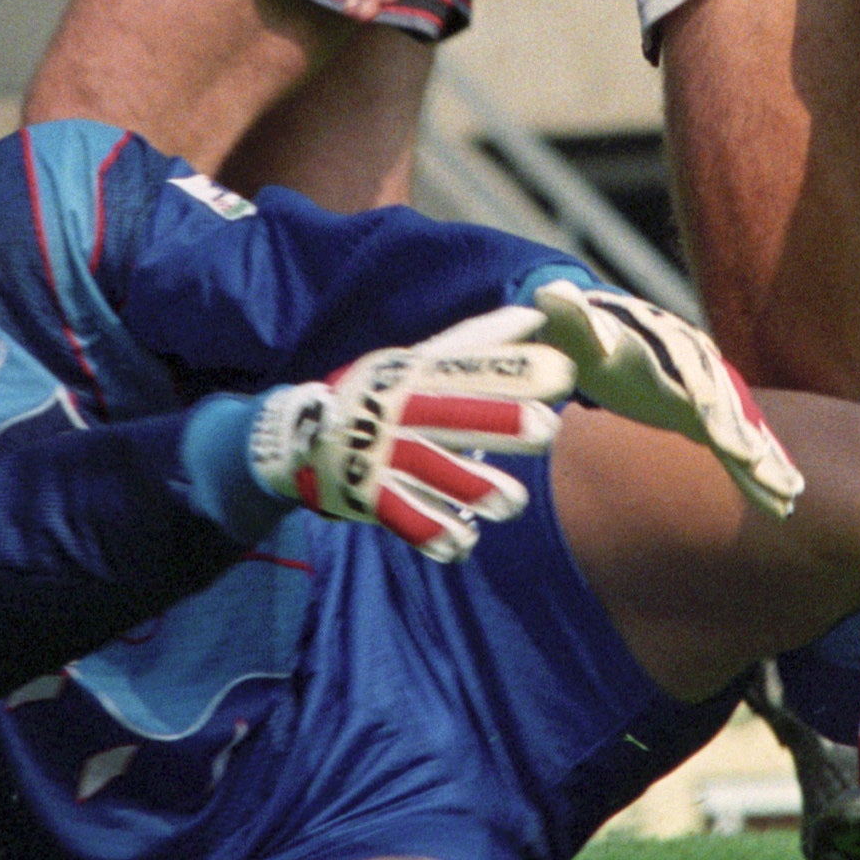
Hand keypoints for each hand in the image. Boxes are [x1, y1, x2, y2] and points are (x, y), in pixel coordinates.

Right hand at [248, 313, 573, 562]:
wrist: (298, 435)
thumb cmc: (380, 393)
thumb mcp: (419, 359)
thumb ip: (478, 341)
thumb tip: (535, 315)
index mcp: (415, 374)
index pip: (469, 369)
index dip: (513, 370)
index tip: (561, 372)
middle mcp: (399, 410)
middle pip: (452, 415)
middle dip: (498, 421)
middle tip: (547, 429)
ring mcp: (380, 453)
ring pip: (430, 469)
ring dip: (471, 486)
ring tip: (513, 502)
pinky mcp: (366, 494)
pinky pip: (400, 516)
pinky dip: (430, 531)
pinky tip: (462, 544)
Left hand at [525, 283, 803, 516]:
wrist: (595, 328)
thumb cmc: (578, 327)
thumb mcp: (569, 319)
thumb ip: (568, 312)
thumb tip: (556, 297)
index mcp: (666, 344)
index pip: (694, 375)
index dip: (713, 405)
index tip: (729, 437)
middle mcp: (696, 366)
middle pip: (730, 405)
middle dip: (749, 439)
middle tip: (770, 472)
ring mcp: (705, 392)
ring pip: (742, 430)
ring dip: (767, 462)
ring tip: (790, 496)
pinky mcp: (703, 416)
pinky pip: (735, 448)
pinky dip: (757, 474)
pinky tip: (781, 504)